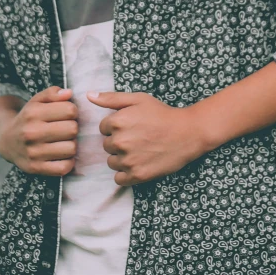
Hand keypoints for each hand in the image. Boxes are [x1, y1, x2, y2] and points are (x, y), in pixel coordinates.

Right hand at [0, 86, 77, 176]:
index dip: (72, 111)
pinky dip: (68, 162)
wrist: (8, 141)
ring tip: (64, 141)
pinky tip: (62, 155)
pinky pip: (63, 168)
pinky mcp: (35, 168)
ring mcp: (33, 152)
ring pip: (71, 148)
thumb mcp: (36, 101)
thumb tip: (69, 93)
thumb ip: (53, 93)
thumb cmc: (28, 118)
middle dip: (73, 127)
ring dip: (71, 144)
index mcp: (33, 113)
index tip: (66, 114)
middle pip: (72, 129)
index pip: (70, 110)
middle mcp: (32, 132)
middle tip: (66, 128)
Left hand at [86, 91, 203, 185]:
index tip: (131, 125)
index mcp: (117, 121)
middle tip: (137, 137)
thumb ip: (111, 98)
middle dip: (118, 142)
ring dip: (121, 158)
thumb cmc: (161, 113)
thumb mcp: (138, 99)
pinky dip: (126, 173)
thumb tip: (89, 95)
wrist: (186, 133)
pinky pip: (119, 179)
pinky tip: (139, 163)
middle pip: (106, 145)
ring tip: (139, 150)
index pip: (103, 128)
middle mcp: (119, 142)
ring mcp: (128, 160)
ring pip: (112, 162)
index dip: (116, 126)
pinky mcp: (136, 175)